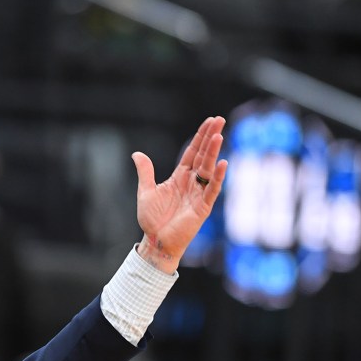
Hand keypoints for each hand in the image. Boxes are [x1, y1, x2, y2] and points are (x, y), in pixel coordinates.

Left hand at [133, 116, 227, 273]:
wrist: (155, 241)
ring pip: (208, 169)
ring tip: (219, 135)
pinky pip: (212, 190)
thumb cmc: (152, 219)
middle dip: (210, 138)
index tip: (209, 121)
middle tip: (219, 119)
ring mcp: (199, 194)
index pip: (192, 153)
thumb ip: (145, 172)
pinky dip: (218, 178)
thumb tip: (137, 154)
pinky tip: (223, 163)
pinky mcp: (202, 208)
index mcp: (179, 178)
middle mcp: (192, 183)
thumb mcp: (146, 191)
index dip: (200, 137)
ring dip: (213, 153)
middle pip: (203, 156)